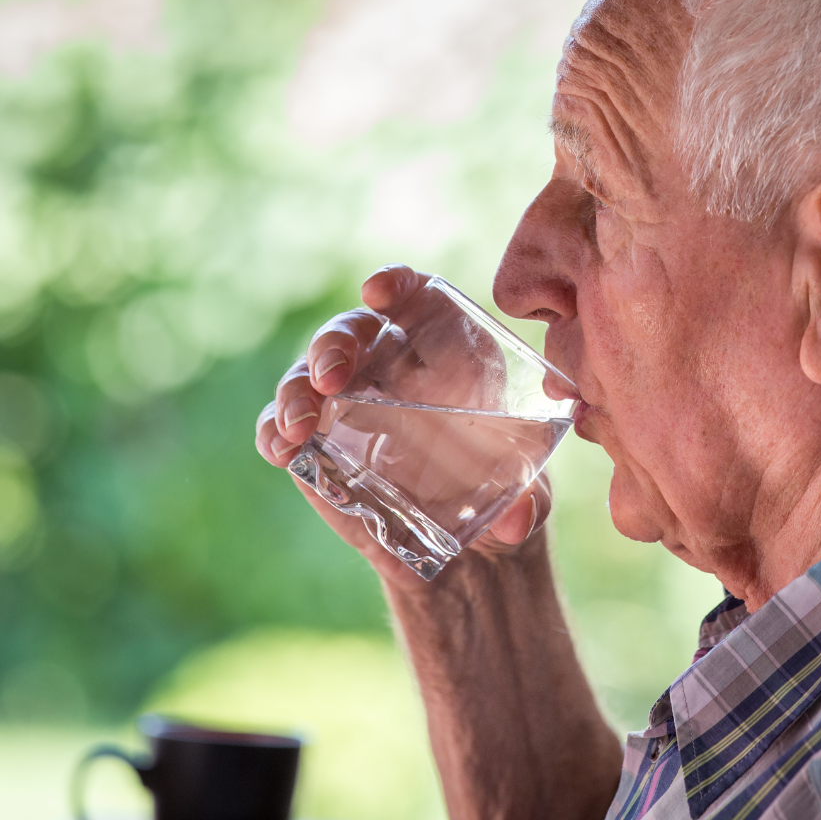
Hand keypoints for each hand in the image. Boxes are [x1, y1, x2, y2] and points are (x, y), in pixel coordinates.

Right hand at [255, 264, 551, 588]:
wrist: (468, 551)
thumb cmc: (506, 497)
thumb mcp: (531, 499)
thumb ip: (529, 504)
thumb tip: (517, 521)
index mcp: (449, 352)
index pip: (416, 295)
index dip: (396, 283)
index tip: (379, 291)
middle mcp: (392, 367)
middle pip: (352, 330)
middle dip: (334, 343)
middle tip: (331, 377)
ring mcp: (349, 405)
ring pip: (308, 374)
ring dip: (296, 390)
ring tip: (298, 425)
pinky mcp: (318, 447)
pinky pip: (283, 426)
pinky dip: (274, 432)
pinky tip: (280, 449)